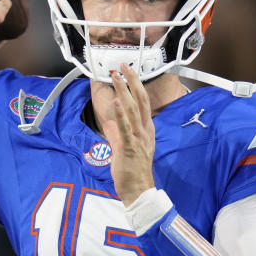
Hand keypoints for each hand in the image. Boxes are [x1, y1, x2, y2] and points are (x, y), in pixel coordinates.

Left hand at [103, 64, 155, 205]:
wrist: (138, 190)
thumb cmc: (132, 170)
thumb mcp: (124, 148)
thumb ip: (116, 134)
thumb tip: (109, 124)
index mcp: (146, 130)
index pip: (143, 102)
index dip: (136, 85)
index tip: (127, 71)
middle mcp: (145, 131)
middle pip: (141, 100)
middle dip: (132, 81)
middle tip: (123, 66)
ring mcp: (139, 138)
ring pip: (133, 110)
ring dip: (125, 91)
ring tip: (117, 77)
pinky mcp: (130, 147)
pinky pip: (126, 128)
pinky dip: (121, 114)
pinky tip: (117, 102)